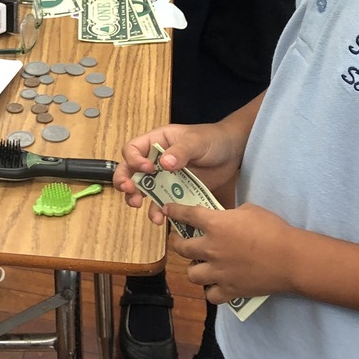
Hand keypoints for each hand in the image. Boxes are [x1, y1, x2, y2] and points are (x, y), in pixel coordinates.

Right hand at [115, 123, 244, 215]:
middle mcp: (155, 160)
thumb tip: (164, 164)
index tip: (148, 169)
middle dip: (125, 181)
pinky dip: (158, 211)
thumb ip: (181, 151)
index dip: (134, 160)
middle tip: (129, 191)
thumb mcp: (196, 141)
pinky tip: (161, 218)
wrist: (233, 153)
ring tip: (138, 206)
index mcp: (156, 141)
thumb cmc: (212, 139)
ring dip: (136, 198)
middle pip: (130, 170)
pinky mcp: (175, 192)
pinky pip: (161, 203)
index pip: (132, 149)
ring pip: (142, 189)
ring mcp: (164, 177)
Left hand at [165, 202, 298, 306]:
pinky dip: (212, 291)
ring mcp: (218, 272)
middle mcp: (210, 249)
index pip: (186, 215)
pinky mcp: (229, 290)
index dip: (174, 211)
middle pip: (181, 248)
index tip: (167, 210)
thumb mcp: (249, 210)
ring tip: (201, 266)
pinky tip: (217, 286)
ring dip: (194, 269)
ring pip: (191, 275)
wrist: (290, 258)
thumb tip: (225, 219)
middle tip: (182, 242)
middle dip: (178, 243)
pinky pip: (211, 296)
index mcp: (214, 224)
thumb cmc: (272, 229)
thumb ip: (230, 214)